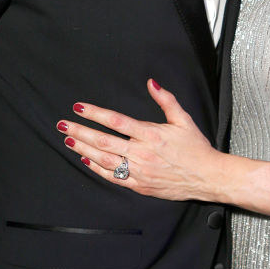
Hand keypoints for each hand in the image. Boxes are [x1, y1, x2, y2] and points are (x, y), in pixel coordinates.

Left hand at [56, 79, 224, 201]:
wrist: (207, 177)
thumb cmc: (196, 148)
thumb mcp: (184, 119)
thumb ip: (166, 100)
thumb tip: (152, 83)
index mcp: (151, 134)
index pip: (116, 121)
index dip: (95, 113)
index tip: (79, 107)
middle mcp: (142, 153)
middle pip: (103, 141)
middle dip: (80, 131)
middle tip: (63, 124)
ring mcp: (139, 171)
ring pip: (104, 159)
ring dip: (83, 149)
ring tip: (68, 139)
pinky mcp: (139, 186)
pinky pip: (113, 177)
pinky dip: (97, 168)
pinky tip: (85, 160)